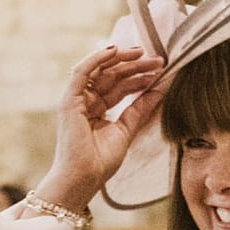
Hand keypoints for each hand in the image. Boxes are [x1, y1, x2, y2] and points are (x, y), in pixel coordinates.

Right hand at [33, 44, 166, 210]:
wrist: (84, 178)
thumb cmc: (100, 162)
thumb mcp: (127, 130)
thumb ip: (140, 109)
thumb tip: (159, 90)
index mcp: (97, 109)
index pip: (120, 87)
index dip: (139, 78)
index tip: (160, 71)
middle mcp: (86, 102)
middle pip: (112, 76)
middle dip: (135, 67)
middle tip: (158, 61)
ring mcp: (76, 100)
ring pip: (99, 71)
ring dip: (121, 60)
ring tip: (142, 53)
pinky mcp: (69, 100)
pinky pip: (82, 72)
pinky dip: (96, 59)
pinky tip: (114, 50)